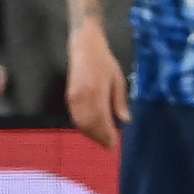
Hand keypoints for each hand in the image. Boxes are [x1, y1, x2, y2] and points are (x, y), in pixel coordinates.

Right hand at [66, 25, 130, 148]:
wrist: (84, 48)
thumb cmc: (105, 62)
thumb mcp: (118, 79)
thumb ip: (120, 101)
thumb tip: (125, 121)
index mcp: (96, 92)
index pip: (101, 119)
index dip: (107, 134)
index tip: (115, 144)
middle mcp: (82, 97)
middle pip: (89, 125)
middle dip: (99, 138)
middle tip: (110, 146)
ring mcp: (73, 98)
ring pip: (80, 123)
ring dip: (91, 134)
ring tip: (102, 140)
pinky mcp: (68, 98)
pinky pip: (75, 118)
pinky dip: (83, 127)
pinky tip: (92, 130)